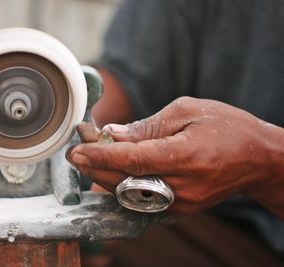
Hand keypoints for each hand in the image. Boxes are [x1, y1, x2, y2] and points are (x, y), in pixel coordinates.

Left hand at [66, 97, 283, 217]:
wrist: (256, 158)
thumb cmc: (226, 127)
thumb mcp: (187, 111)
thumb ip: (148, 126)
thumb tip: (115, 134)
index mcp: (185, 156)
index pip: (132, 158)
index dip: (100, 155)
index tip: (77, 150)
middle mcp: (182, 186)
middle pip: (125, 180)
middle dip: (95, 167)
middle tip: (77, 153)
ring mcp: (181, 202)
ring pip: (129, 193)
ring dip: (106, 176)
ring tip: (91, 159)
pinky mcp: (181, 209)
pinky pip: (142, 199)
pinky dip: (123, 185)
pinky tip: (113, 171)